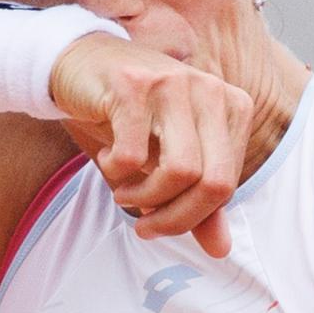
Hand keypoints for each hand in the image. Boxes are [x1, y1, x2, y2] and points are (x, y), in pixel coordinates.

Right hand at [50, 33, 253, 257]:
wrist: (82, 62)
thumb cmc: (130, 114)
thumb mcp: (167, 156)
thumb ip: (197, 200)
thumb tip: (221, 250)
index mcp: (232, 105)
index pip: (227, 184)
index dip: (192, 217)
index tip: (158, 223)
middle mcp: (210, 89)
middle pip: (213, 182)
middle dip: (174, 218)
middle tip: (143, 226)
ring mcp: (173, 83)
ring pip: (180, 171)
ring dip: (145, 197)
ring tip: (124, 193)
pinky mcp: (133, 85)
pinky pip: (134, 155)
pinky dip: (116, 171)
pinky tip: (108, 160)